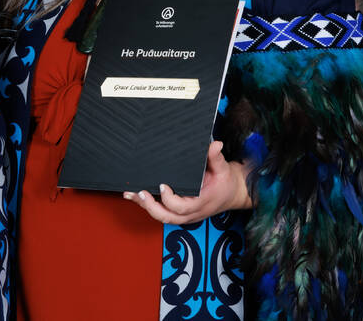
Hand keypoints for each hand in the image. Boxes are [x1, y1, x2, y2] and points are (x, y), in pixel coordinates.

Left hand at [124, 141, 251, 223]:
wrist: (232, 194)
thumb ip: (216, 157)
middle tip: (140, 193)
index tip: (162, 186)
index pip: (182, 207)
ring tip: (131, 194)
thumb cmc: (226, 183)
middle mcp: (191, 212)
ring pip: (162, 216)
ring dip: (145, 206)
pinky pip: (162, 212)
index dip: (170, 199)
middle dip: (151, 207)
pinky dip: (147, 205)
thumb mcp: (224, 169)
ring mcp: (184, 214)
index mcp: (201, 203)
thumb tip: (215, 145)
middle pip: (168, 217)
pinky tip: (135, 196)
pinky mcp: (179, 212)